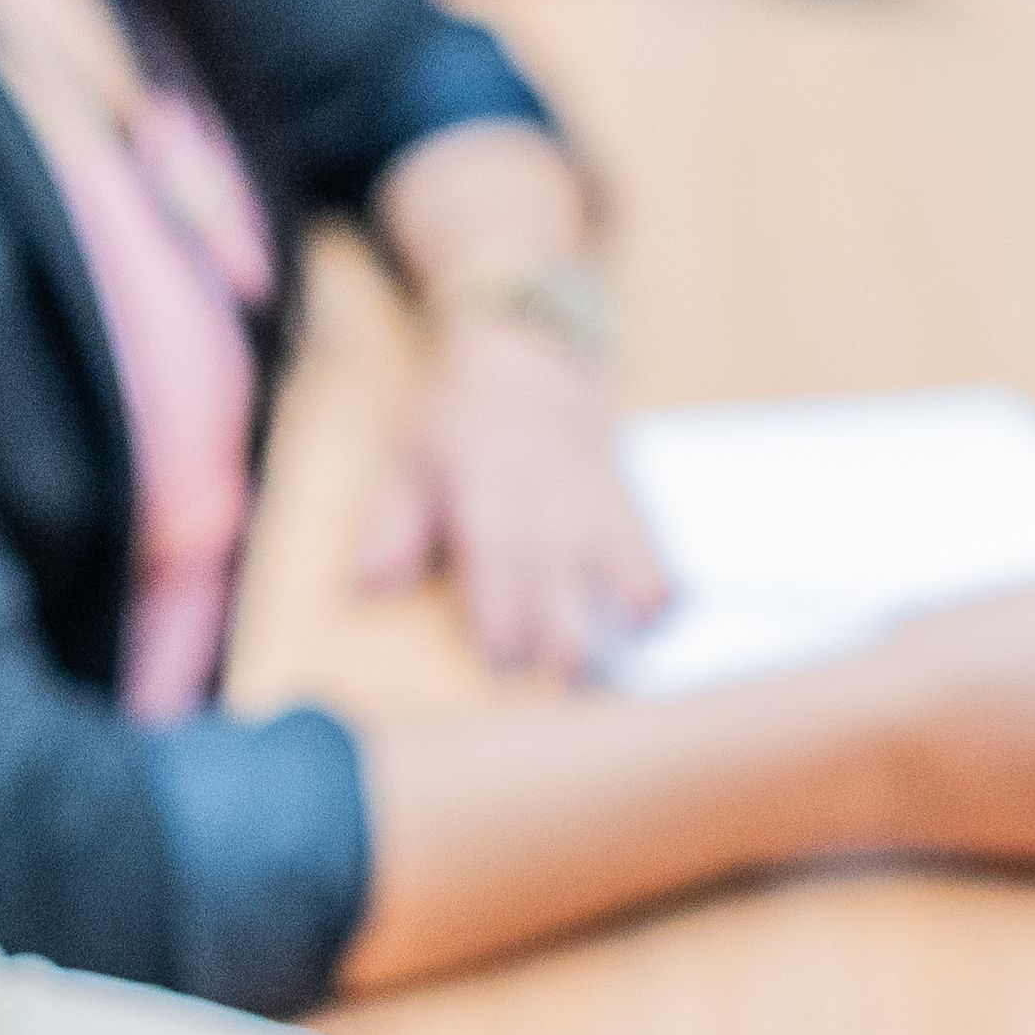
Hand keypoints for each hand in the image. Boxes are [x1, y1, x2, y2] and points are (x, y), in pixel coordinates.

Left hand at [366, 314, 663, 675]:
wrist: (530, 353)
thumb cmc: (459, 417)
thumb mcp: (409, 460)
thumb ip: (391, 529)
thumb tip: (371, 591)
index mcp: (493, 501)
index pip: (504, 586)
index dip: (502, 637)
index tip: (496, 661)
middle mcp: (556, 513)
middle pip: (573, 605)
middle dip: (567, 654)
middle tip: (552, 681)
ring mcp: (602, 514)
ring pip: (636, 592)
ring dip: (623, 638)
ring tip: (600, 666)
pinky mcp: (633, 512)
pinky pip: (662, 569)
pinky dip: (656, 606)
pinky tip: (633, 628)